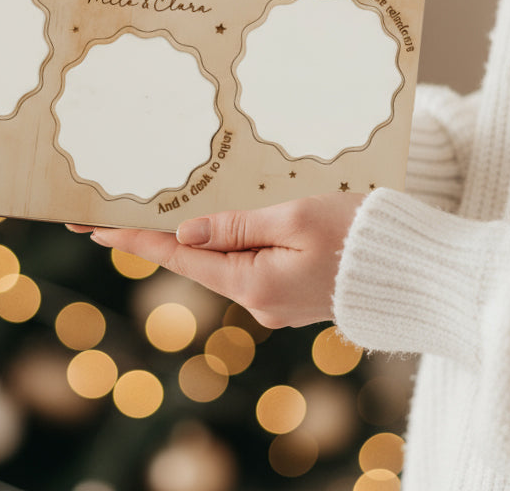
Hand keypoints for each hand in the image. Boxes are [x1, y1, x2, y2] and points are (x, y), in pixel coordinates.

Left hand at [68, 193, 363, 328]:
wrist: (414, 273)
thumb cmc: (360, 237)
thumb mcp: (294, 218)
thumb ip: (236, 227)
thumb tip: (185, 235)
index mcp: (253, 283)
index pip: (178, 258)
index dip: (135, 239)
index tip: (95, 228)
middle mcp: (259, 300)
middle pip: (195, 262)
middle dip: (155, 235)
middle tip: (108, 214)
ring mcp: (277, 301)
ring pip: (223, 262)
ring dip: (193, 238)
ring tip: (155, 209)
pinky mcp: (294, 293)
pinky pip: (249, 265)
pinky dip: (228, 244)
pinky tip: (216, 224)